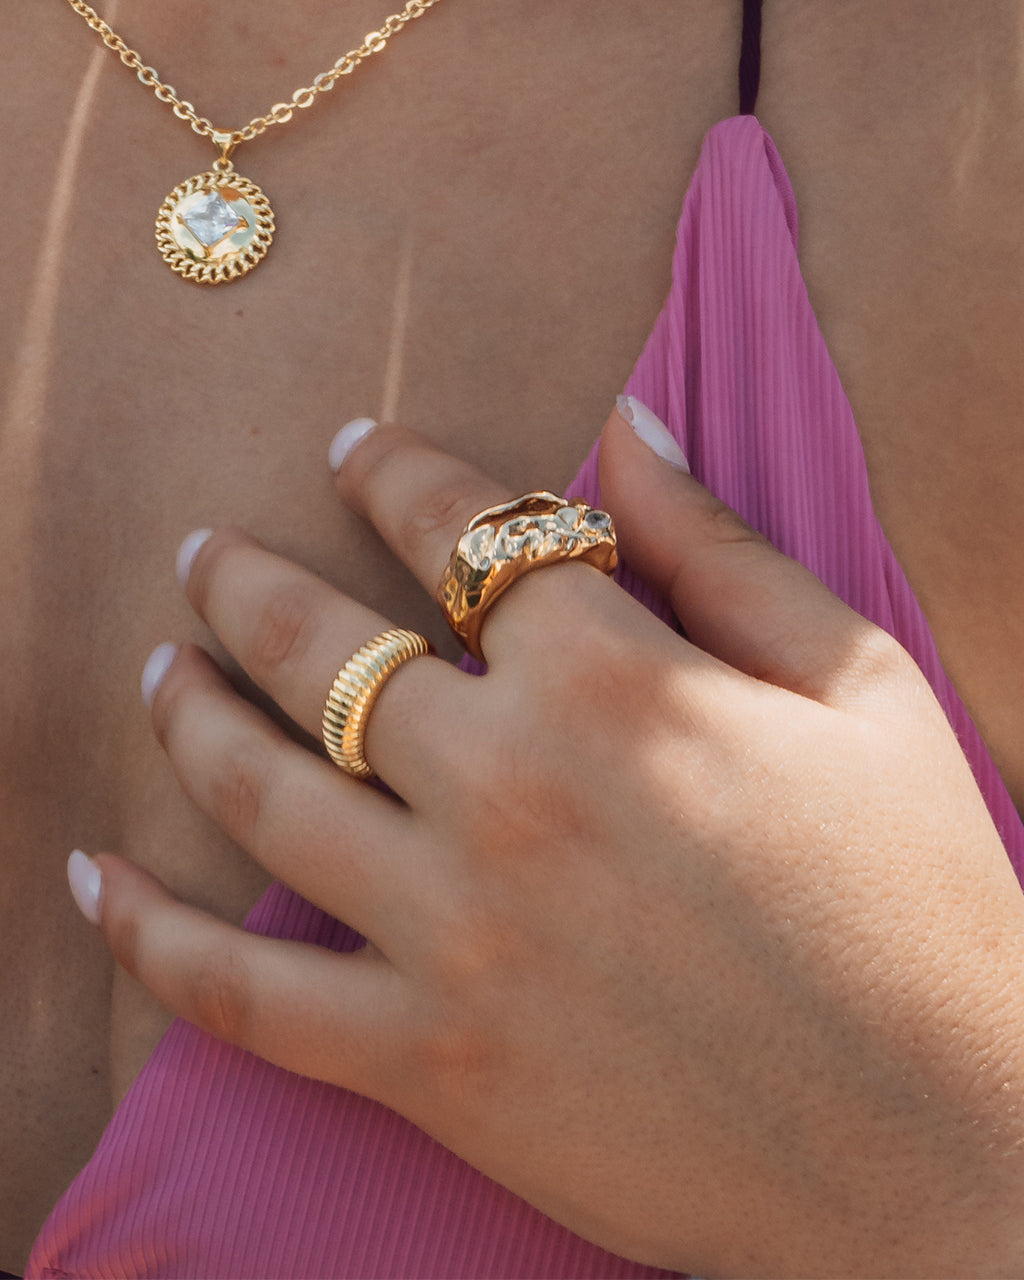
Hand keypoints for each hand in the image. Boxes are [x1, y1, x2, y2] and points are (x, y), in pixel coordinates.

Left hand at [74, 405, 1023, 1276]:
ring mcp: (452, 931)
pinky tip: (92, 883)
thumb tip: (629, 427)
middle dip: (248, 580)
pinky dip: (149, 936)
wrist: (938, 1145)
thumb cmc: (921, 903)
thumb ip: (724, 548)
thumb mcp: (859, 691)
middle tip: (204, 552)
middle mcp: (509, 788)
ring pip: (259, 791)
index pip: (465, 531)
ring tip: (159, 671)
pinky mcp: (427, 1063)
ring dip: (188, 714)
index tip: (351, 446)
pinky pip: (242, 994)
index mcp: (619, 683)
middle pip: (324, 647)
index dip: (396, 471)